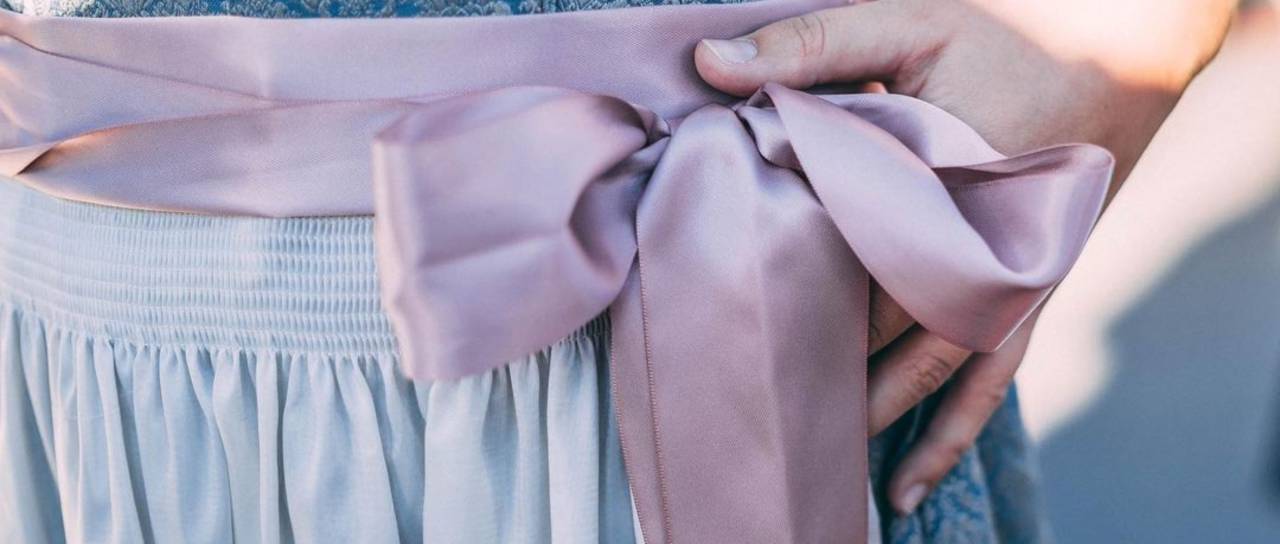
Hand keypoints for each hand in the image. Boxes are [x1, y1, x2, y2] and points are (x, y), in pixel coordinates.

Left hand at [694, 0, 1233, 514]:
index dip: (796, 296)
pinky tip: (917, 472)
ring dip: (888, 415)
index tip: (734, 327)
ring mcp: (1018, 275)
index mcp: (946, 178)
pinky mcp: (1034, 288)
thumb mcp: (907, 20)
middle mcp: (987, 243)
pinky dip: (956, 428)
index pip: (855, 257)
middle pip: (893, 324)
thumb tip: (710, 64)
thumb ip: (808, 47)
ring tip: (827, 456)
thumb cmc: (1012, 31)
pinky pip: (994, 374)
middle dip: (829, 363)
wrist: (1128, 48)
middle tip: (760, 400)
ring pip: (945, 370)